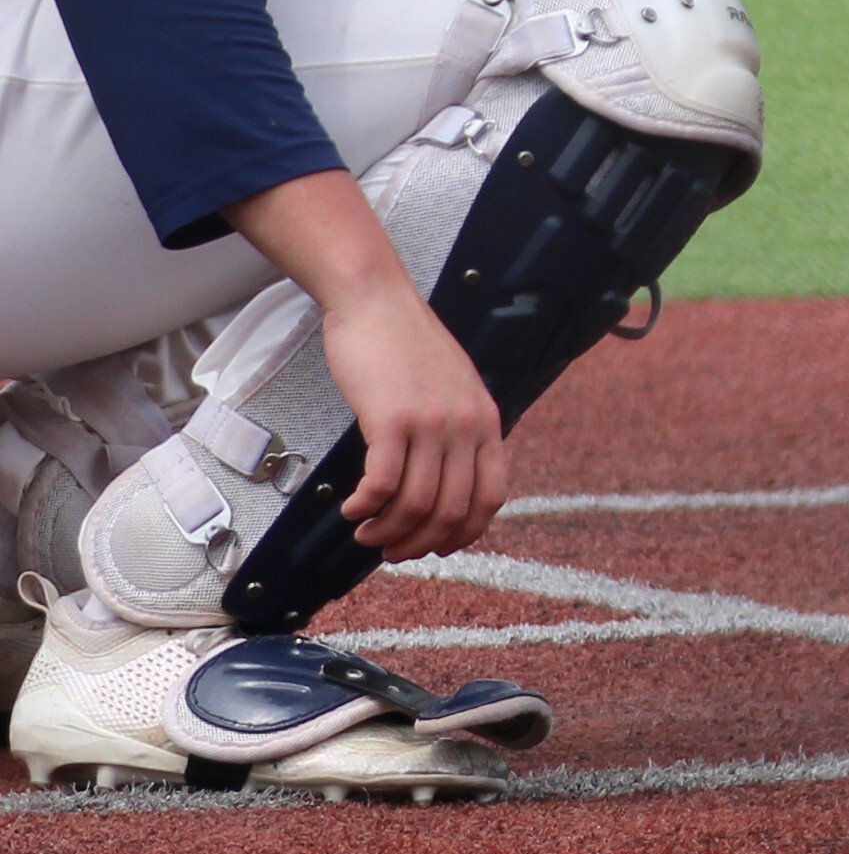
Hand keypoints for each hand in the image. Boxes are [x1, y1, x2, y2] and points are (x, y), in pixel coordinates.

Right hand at [321, 278, 508, 561]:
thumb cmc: (408, 348)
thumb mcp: (453, 389)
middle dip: (418, 543)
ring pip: (415, 505)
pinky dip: (365, 508)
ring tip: (365, 532)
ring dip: (386, 532)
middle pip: (452, 511)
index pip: (491, 498)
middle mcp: (466, 425)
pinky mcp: (391, 419)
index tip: (435, 547)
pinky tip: (352, 509)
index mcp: (487, 421)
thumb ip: (458, 431)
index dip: (463, 534)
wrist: (378, 303)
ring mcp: (431, 422)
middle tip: (389, 550)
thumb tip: (446, 484)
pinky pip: (382, 485)